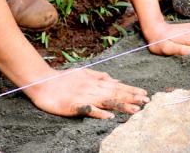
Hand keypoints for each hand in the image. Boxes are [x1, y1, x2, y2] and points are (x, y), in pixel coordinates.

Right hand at [25, 68, 148, 118]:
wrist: (42, 82)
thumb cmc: (63, 78)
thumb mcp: (85, 73)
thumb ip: (101, 77)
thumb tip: (116, 80)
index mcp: (96, 83)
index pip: (118, 87)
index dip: (132, 90)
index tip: (145, 95)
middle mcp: (93, 89)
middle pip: (116, 93)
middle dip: (133, 98)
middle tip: (147, 102)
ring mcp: (84, 97)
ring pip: (107, 101)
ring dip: (122, 105)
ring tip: (136, 110)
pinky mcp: (74, 106)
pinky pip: (88, 110)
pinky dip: (99, 113)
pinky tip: (109, 117)